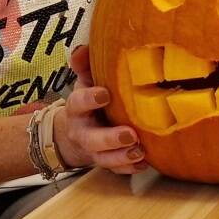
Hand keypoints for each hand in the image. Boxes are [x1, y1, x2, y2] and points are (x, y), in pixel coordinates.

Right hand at [55, 47, 147, 174]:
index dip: (89, 99)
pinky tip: (144, 164)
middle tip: (130, 134)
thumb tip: (81, 49)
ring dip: (121, 157)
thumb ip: (85, 64)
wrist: (75, 131)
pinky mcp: (106, 161)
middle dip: (110, 138)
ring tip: (140, 152)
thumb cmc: (89, 100)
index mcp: (77, 108)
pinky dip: (129, 168)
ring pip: (104, 158)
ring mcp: (94, 149)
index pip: (78, 103)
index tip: (105, 94)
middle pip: (92, 139)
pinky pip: (116, 170)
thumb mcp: (85, 80)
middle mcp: (83, 131)